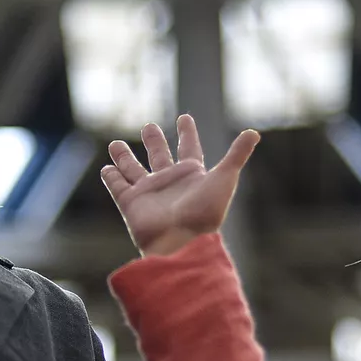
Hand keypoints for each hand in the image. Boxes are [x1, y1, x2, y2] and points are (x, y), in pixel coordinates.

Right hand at [102, 114, 259, 256]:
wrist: (181, 243)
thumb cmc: (205, 213)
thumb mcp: (224, 179)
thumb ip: (237, 155)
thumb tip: (254, 133)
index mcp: (191, 175)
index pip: (189, 148)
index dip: (187, 133)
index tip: (184, 118)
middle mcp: (169, 182)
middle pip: (159, 156)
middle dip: (154, 141)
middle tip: (148, 126)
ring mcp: (149, 192)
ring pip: (133, 168)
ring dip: (124, 156)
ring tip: (114, 143)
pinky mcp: (131, 203)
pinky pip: (118, 186)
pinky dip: (111, 178)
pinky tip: (106, 168)